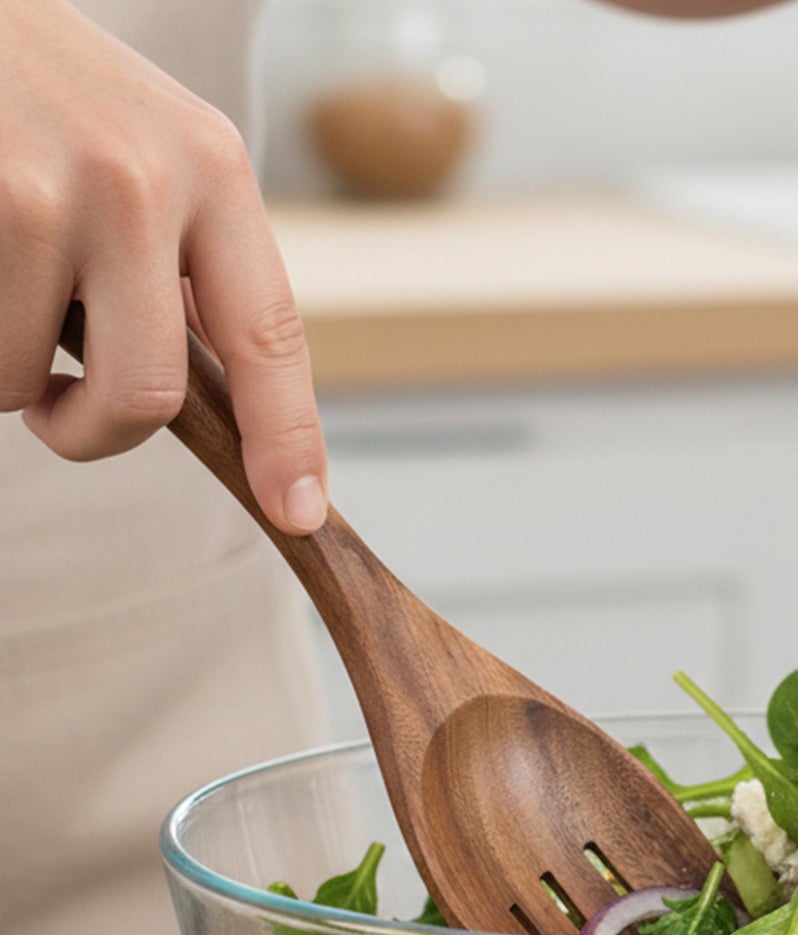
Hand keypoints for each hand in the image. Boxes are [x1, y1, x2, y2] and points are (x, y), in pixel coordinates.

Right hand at [0, 0, 327, 532]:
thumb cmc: (44, 91)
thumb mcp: (151, 150)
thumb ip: (190, 262)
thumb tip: (222, 404)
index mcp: (213, 169)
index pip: (271, 336)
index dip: (288, 438)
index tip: (297, 509)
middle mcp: (143, 178)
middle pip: (147, 395)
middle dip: (95, 433)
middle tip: (60, 413)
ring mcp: (47, 190)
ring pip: (28, 380)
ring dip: (8, 369)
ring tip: (0, 284)